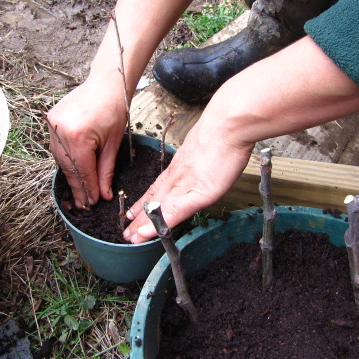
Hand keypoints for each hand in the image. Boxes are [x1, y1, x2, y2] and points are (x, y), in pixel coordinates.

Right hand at [47, 73, 127, 207]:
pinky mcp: (50, 120)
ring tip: (80, 192)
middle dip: (78, 187)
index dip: (88, 188)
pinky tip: (73, 171)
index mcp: (78, 136)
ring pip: (60, 159)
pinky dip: (65, 160)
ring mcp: (52, 125)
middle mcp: (61, 130)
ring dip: (71, 175)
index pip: (83, 170)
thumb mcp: (113, 144)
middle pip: (68, 167)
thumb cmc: (114, 110)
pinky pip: (57, 147)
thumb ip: (106, 171)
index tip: (94, 202)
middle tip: (84, 204)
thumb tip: (104, 194)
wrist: (105, 84)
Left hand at [122, 36, 358, 242]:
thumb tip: (214, 153)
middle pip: (155, 198)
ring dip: (144, 224)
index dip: (149, 198)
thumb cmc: (229, 128)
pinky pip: (172, 212)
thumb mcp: (215, 140)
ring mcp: (184, 183)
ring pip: (158, 207)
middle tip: (127, 229)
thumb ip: (209, 152)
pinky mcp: (194, 192)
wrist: (232, 122)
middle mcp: (179, 174)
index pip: (161, 185)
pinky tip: (146, 235)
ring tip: (130, 236)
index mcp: (183, 163)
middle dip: (141, 214)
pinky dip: (158, 225)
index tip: (136, 208)